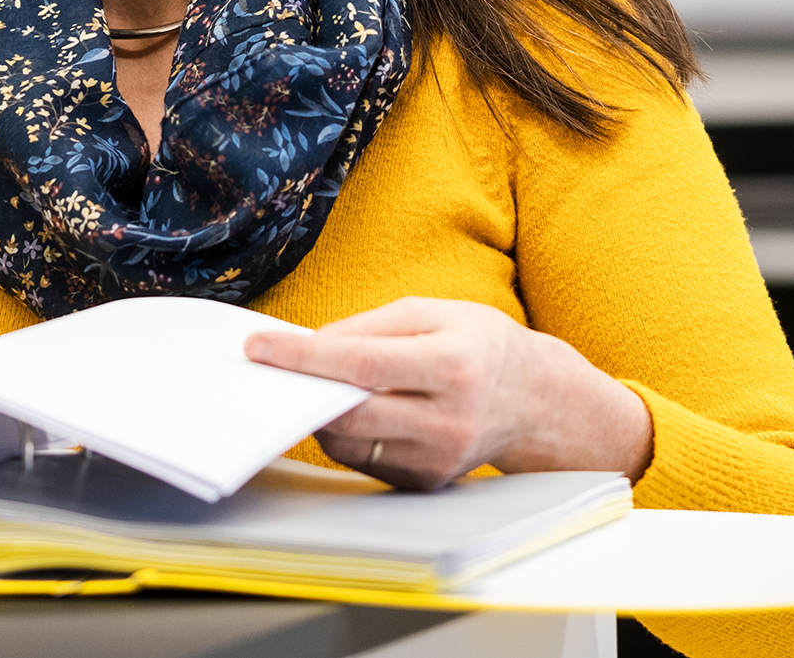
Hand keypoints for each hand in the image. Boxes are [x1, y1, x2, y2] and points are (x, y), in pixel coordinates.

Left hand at [244, 297, 651, 490]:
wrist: (534, 399)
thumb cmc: (477, 344)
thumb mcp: (430, 312)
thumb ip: (368, 328)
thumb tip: (310, 347)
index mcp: (452, 364)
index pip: (361, 364)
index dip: (303, 357)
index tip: (258, 346)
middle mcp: (449, 418)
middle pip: (350, 414)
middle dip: (303, 390)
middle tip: (273, 368)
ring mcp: (440, 457)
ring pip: (351, 444)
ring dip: (322, 414)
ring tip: (320, 385)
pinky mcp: (428, 481)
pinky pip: (366, 461)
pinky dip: (347, 435)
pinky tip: (353, 409)